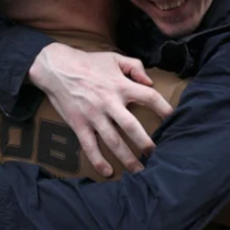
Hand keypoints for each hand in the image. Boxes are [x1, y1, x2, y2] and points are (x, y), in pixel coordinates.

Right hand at [29, 43, 174, 176]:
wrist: (56, 67)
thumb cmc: (88, 62)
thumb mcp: (114, 57)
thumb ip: (135, 66)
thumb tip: (150, 82)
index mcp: (121, 85)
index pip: (149, 97)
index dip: (164, 108)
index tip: (173, 120)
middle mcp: (109, 102)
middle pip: (132, 127)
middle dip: (145, 143)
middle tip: (157, 155)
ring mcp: (93, 116)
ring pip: (113, 141)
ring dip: (127, 158)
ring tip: (139, 171)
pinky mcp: (78, 124)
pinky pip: (90, 146)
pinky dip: (98, 160)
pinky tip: (108, 172)